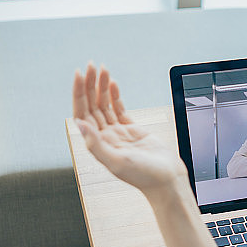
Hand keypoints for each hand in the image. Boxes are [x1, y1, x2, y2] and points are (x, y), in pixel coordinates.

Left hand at [73, 63, 187, 198]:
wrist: (167, 180)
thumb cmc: (144, 176)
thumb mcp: (117, 161)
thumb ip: (96, 144)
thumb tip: (79, 125)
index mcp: (98, 144)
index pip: (83, 113)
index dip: (80, 93)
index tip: (80, 75)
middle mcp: (105, 137)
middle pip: (92, 105)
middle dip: (90, 85)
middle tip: (91, 66)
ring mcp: (118, 132)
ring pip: (105, 105)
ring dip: (102, 87)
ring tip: (101, 70)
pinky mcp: (132, 130)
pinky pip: (119, 109)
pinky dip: (115, 95)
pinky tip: (112, 84)